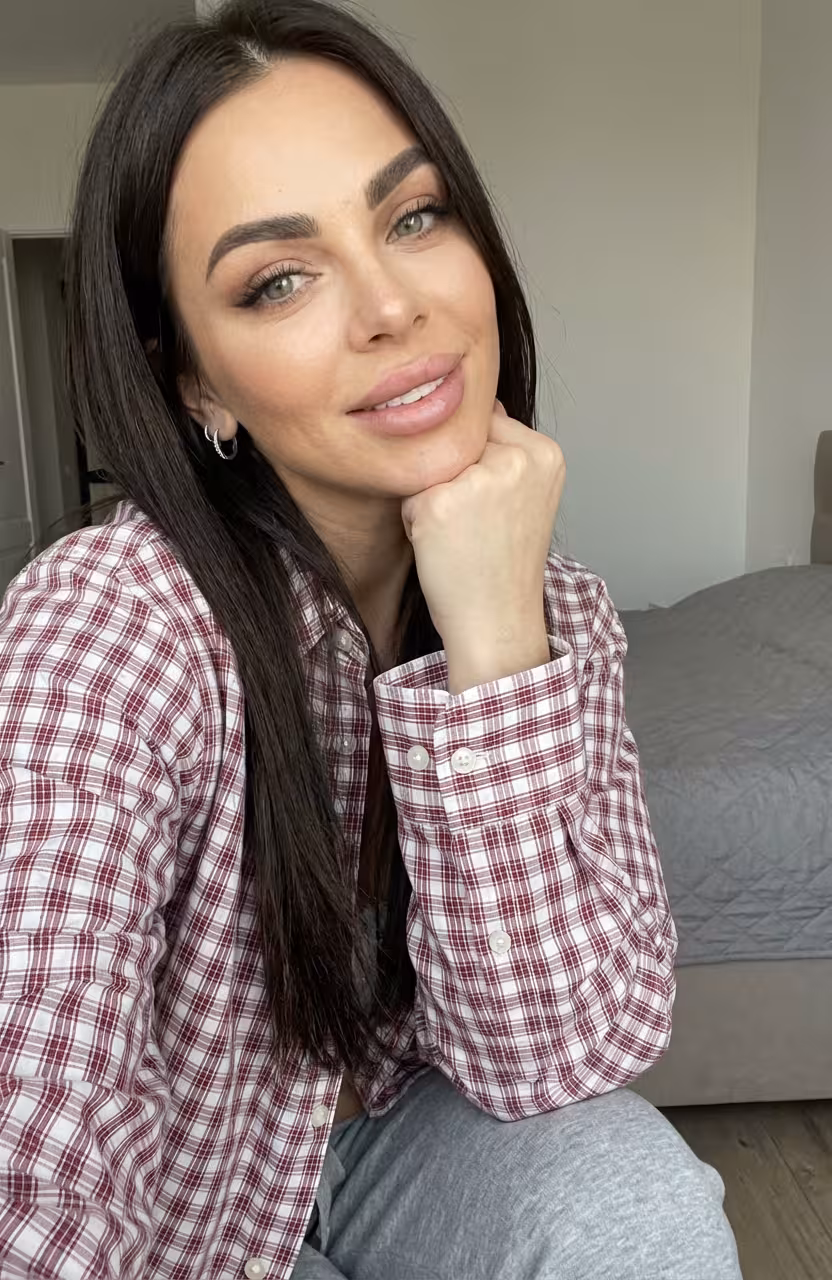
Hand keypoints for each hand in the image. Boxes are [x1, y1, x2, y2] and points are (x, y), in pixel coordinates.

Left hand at [401, 401, 565, 663]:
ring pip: (430, 467)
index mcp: (544, 453)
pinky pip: (409, 495)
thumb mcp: (528, 495)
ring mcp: (477, 480)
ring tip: (461, 536)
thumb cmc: (506, 563)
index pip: (489, 425)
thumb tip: (480, 404)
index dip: (480, 466)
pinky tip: (443, 548)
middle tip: (479, 527)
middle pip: (458, 443)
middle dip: (456, 477)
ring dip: (434, 498)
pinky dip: (416, 522)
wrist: (497, 619)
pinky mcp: (438, 503)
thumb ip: (508, 450)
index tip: (496, 509)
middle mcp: (516, 459)